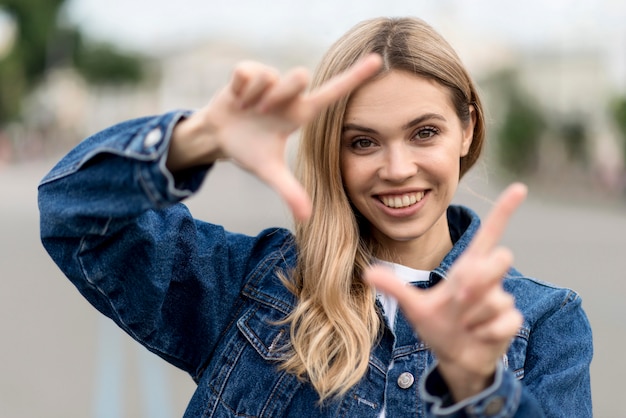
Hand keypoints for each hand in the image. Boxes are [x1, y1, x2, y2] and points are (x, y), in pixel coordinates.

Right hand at [167, 55, 381, 220]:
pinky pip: (247, 73)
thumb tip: (307, 217)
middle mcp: (289, 95)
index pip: (333, 92)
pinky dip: (239, 90)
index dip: (355, 77)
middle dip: (280, 93)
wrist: (218, 136)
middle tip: (263, 112)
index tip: (377, 61)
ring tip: (248, 109)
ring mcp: (269, 81)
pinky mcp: (248, 72)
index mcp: (300, 114)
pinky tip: (237, 100)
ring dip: (255, 96)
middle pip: (299, 75)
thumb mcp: (269, 171)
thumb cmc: (250, 150)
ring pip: (270, 76)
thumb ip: (289, 191)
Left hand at [364, 183, 526, 401]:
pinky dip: (484, 333)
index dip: (503, 211)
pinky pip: (501, 322)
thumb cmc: (438, 325)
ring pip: (494, 299)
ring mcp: (501, 300)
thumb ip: (395, 288)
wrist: (454, 358)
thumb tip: (366, 271)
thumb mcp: (414, 306)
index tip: (519, 187)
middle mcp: (487, 279)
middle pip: (501, 259)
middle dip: (480, 278)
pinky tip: (476, 336)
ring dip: (471, 316)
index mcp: (467, 268)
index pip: (488, 234)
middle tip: (459, 297)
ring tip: (462, 324)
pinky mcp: (510, 322)